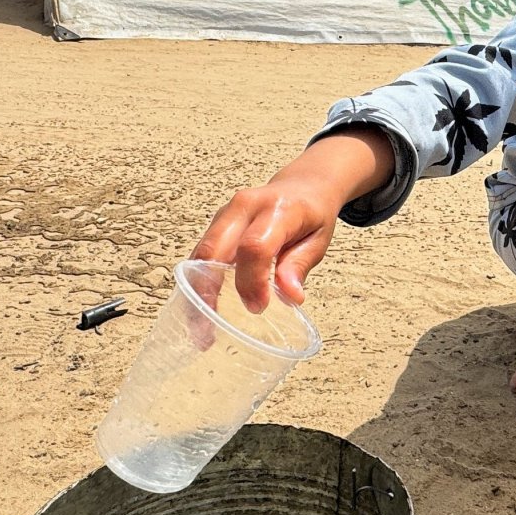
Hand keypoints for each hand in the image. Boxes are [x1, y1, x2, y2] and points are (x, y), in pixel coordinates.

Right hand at [190, 127, 394, 310]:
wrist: (303, 184)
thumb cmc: (312, 213)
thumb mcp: (319, 239)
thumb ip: (300, 265)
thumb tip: (290, 296)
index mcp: (278, 209)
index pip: (255, 246)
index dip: (252, 280)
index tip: (258, 306)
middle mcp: (246, 206)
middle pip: (215, 248)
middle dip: (207, 291)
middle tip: (209, 330)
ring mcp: (227, 212)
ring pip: (201, 252)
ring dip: (195, 291)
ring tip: (200, 328)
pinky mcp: (217, 223)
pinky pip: (201, 252)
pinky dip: (197, 280)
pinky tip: (199, 307)